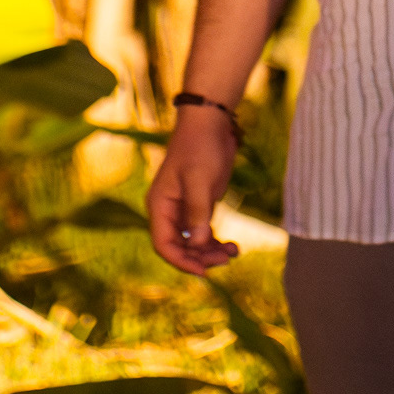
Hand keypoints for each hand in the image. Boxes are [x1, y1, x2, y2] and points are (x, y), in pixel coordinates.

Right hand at [147, 109, 241, 275]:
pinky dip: (216, 241)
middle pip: (180, 247)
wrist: (211, 123)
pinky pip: (204, 232)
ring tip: (233, 253)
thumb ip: (198, 212)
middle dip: (201, 257)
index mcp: (159, 206)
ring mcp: (184, 209)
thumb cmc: (200, 147)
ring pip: (194, 242)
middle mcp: (169, 211)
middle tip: (226, 259)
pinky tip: (232, 246)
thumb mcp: (199, 179)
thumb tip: (200, 244)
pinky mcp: (200, 205)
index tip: (203, 270)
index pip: (163, 244)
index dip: (181, 261)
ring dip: (211, 252)